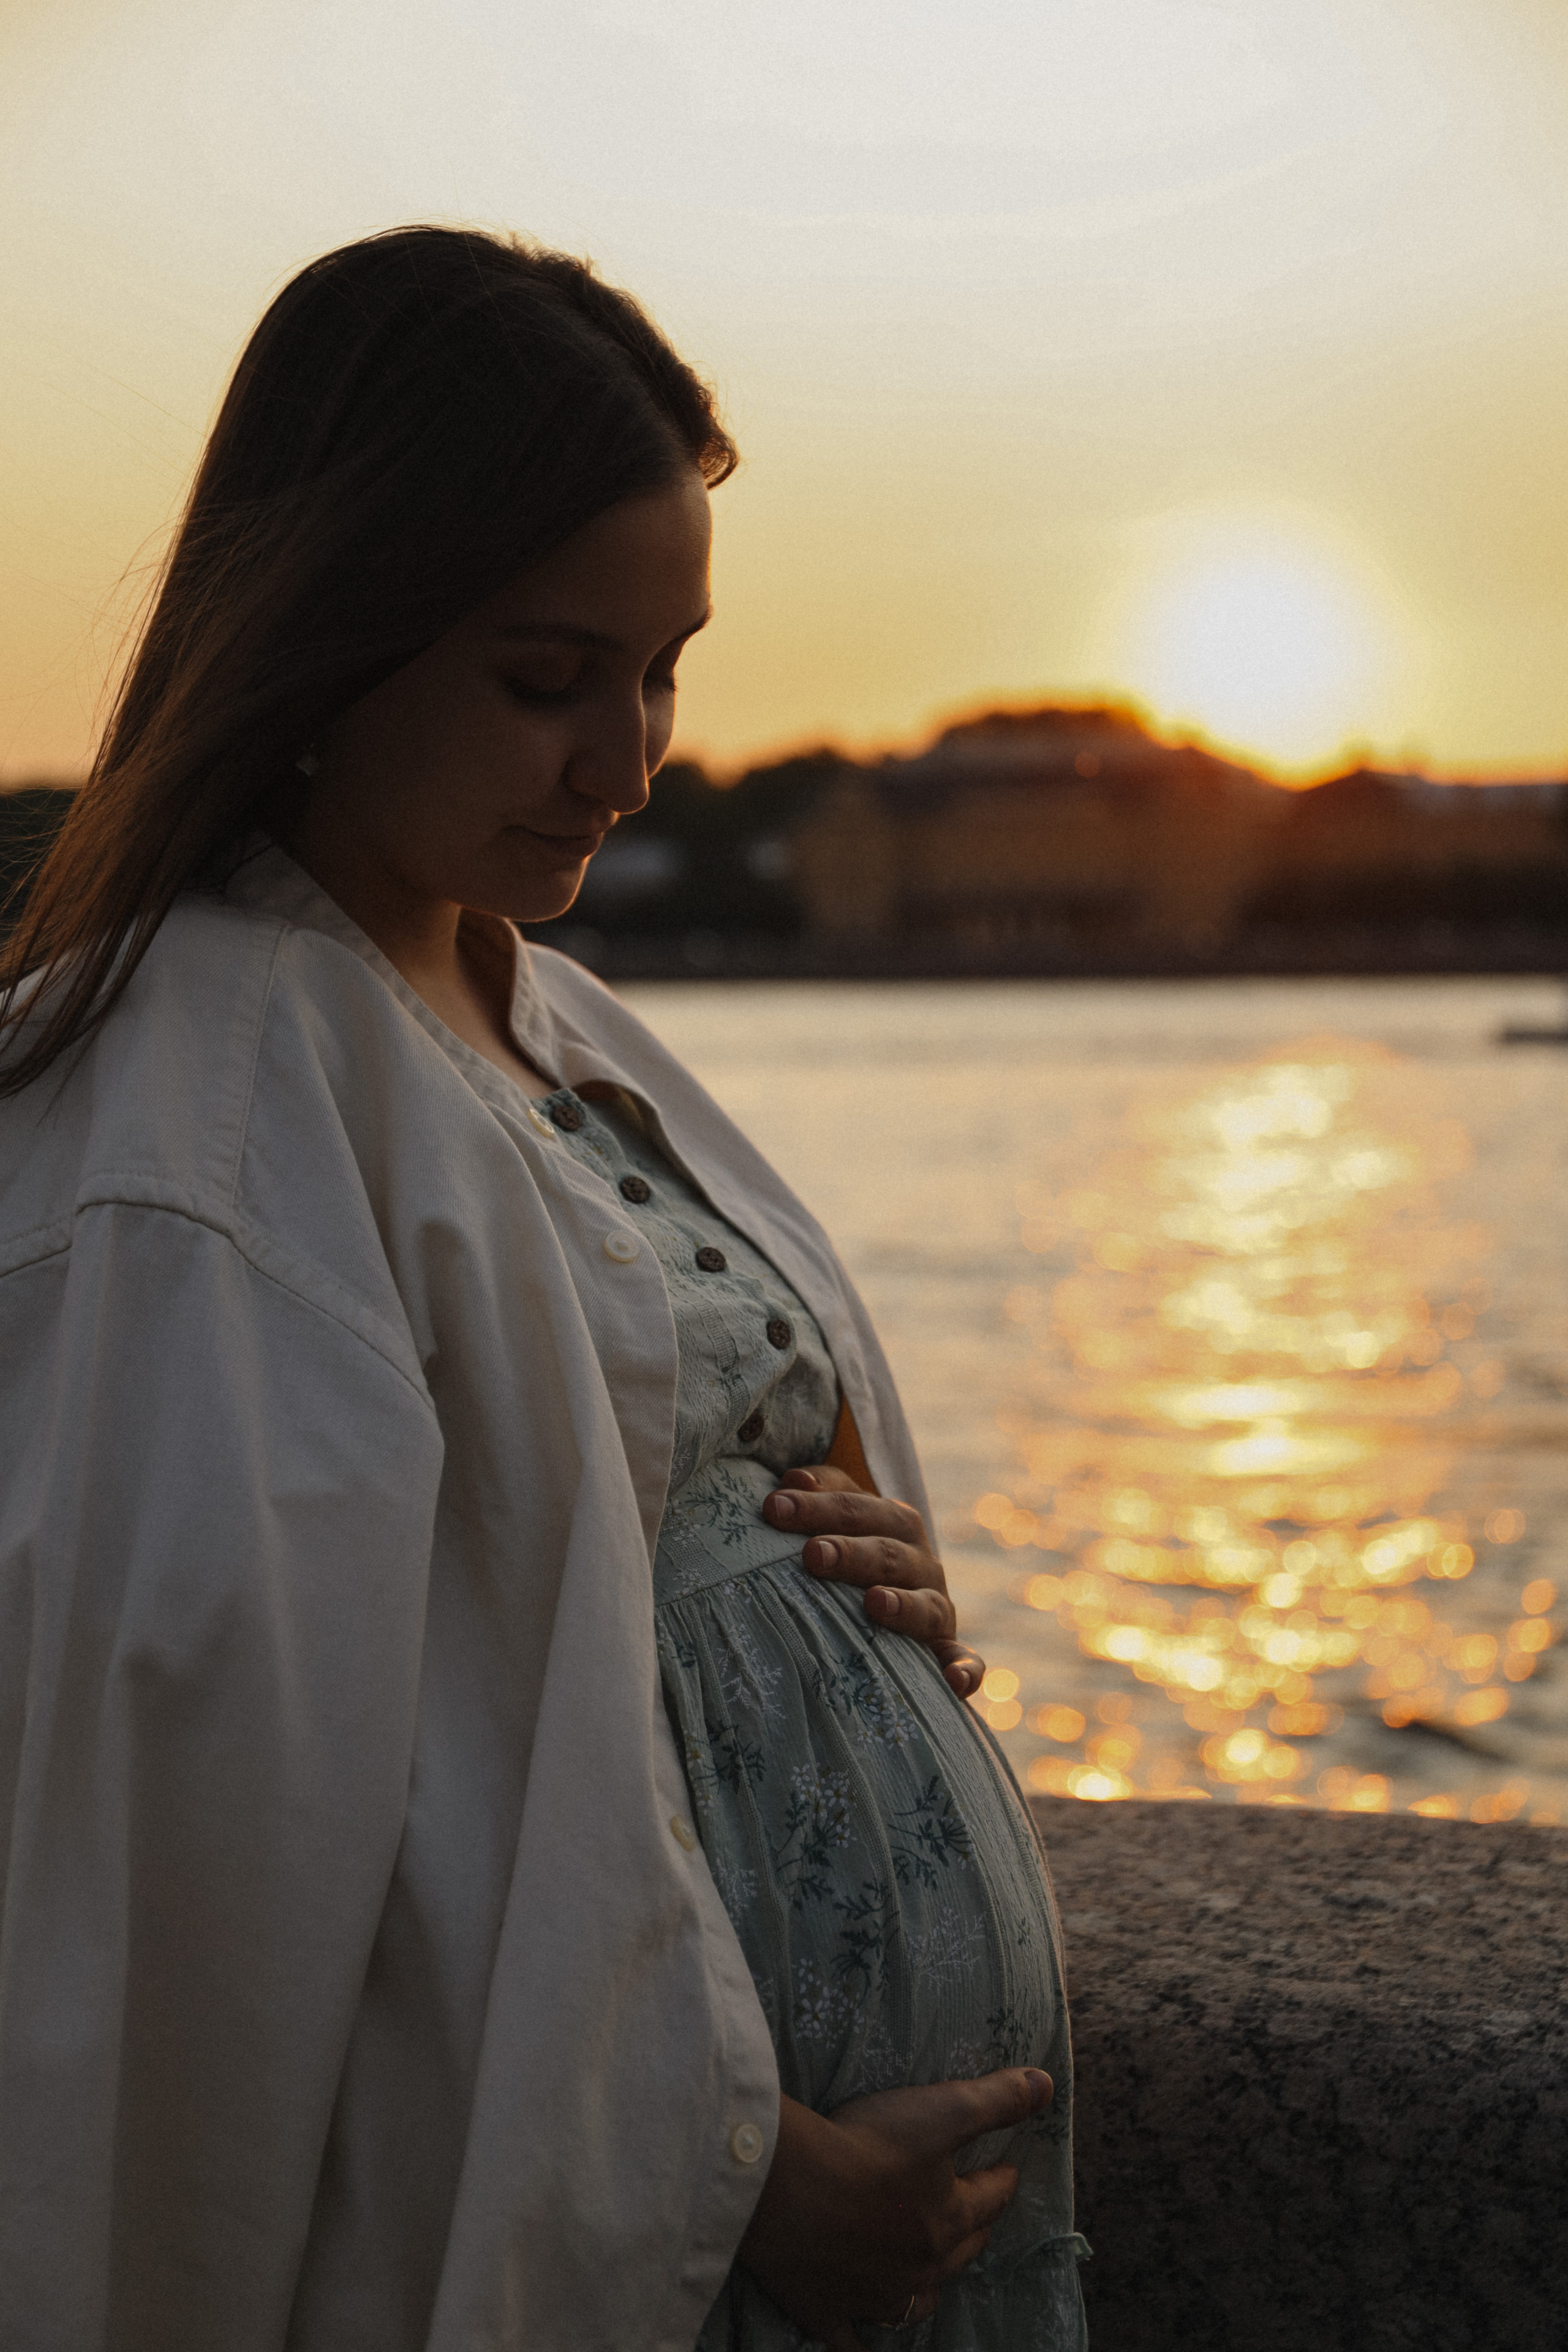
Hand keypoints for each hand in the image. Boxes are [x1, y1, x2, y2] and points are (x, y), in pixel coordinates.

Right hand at [738, 2069, 1052, 2345]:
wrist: (786, 2189)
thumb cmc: (866, 2146)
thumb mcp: (941, 2110)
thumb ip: (996, 2100)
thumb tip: (1048, 2085)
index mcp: (948, 2221)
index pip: (989, 2198)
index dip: (1001, 2180)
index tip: (1008, 2169)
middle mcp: (920, 2268)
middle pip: (959, 2251)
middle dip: (973, 2230)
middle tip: (976, 2213)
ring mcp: (874, 2297)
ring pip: (917, 2302)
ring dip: (930, 2284)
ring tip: (932, 2269)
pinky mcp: (828, 2313)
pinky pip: (853, 2344)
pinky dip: (864, 2345)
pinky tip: (868, 2342)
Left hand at [764, 1467, 984, 1698]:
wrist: (900, 1606)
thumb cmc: (851, 1557)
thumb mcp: (840, 1521)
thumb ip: (822, 1495)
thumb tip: (791, 1478)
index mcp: (893, 1522)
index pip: (856, 1507)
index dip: (816, 1504)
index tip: (772, 1507)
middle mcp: (919, 1560)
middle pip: (888, 1551)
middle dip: (850, 1551)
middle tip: (812, 1554)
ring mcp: (936, 1605)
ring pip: (925, 1603)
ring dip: (903, 1604)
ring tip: (873, 1602)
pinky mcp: (946, 1648)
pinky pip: (963, 1660)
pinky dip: (964, 1669)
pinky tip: (954, 1684)